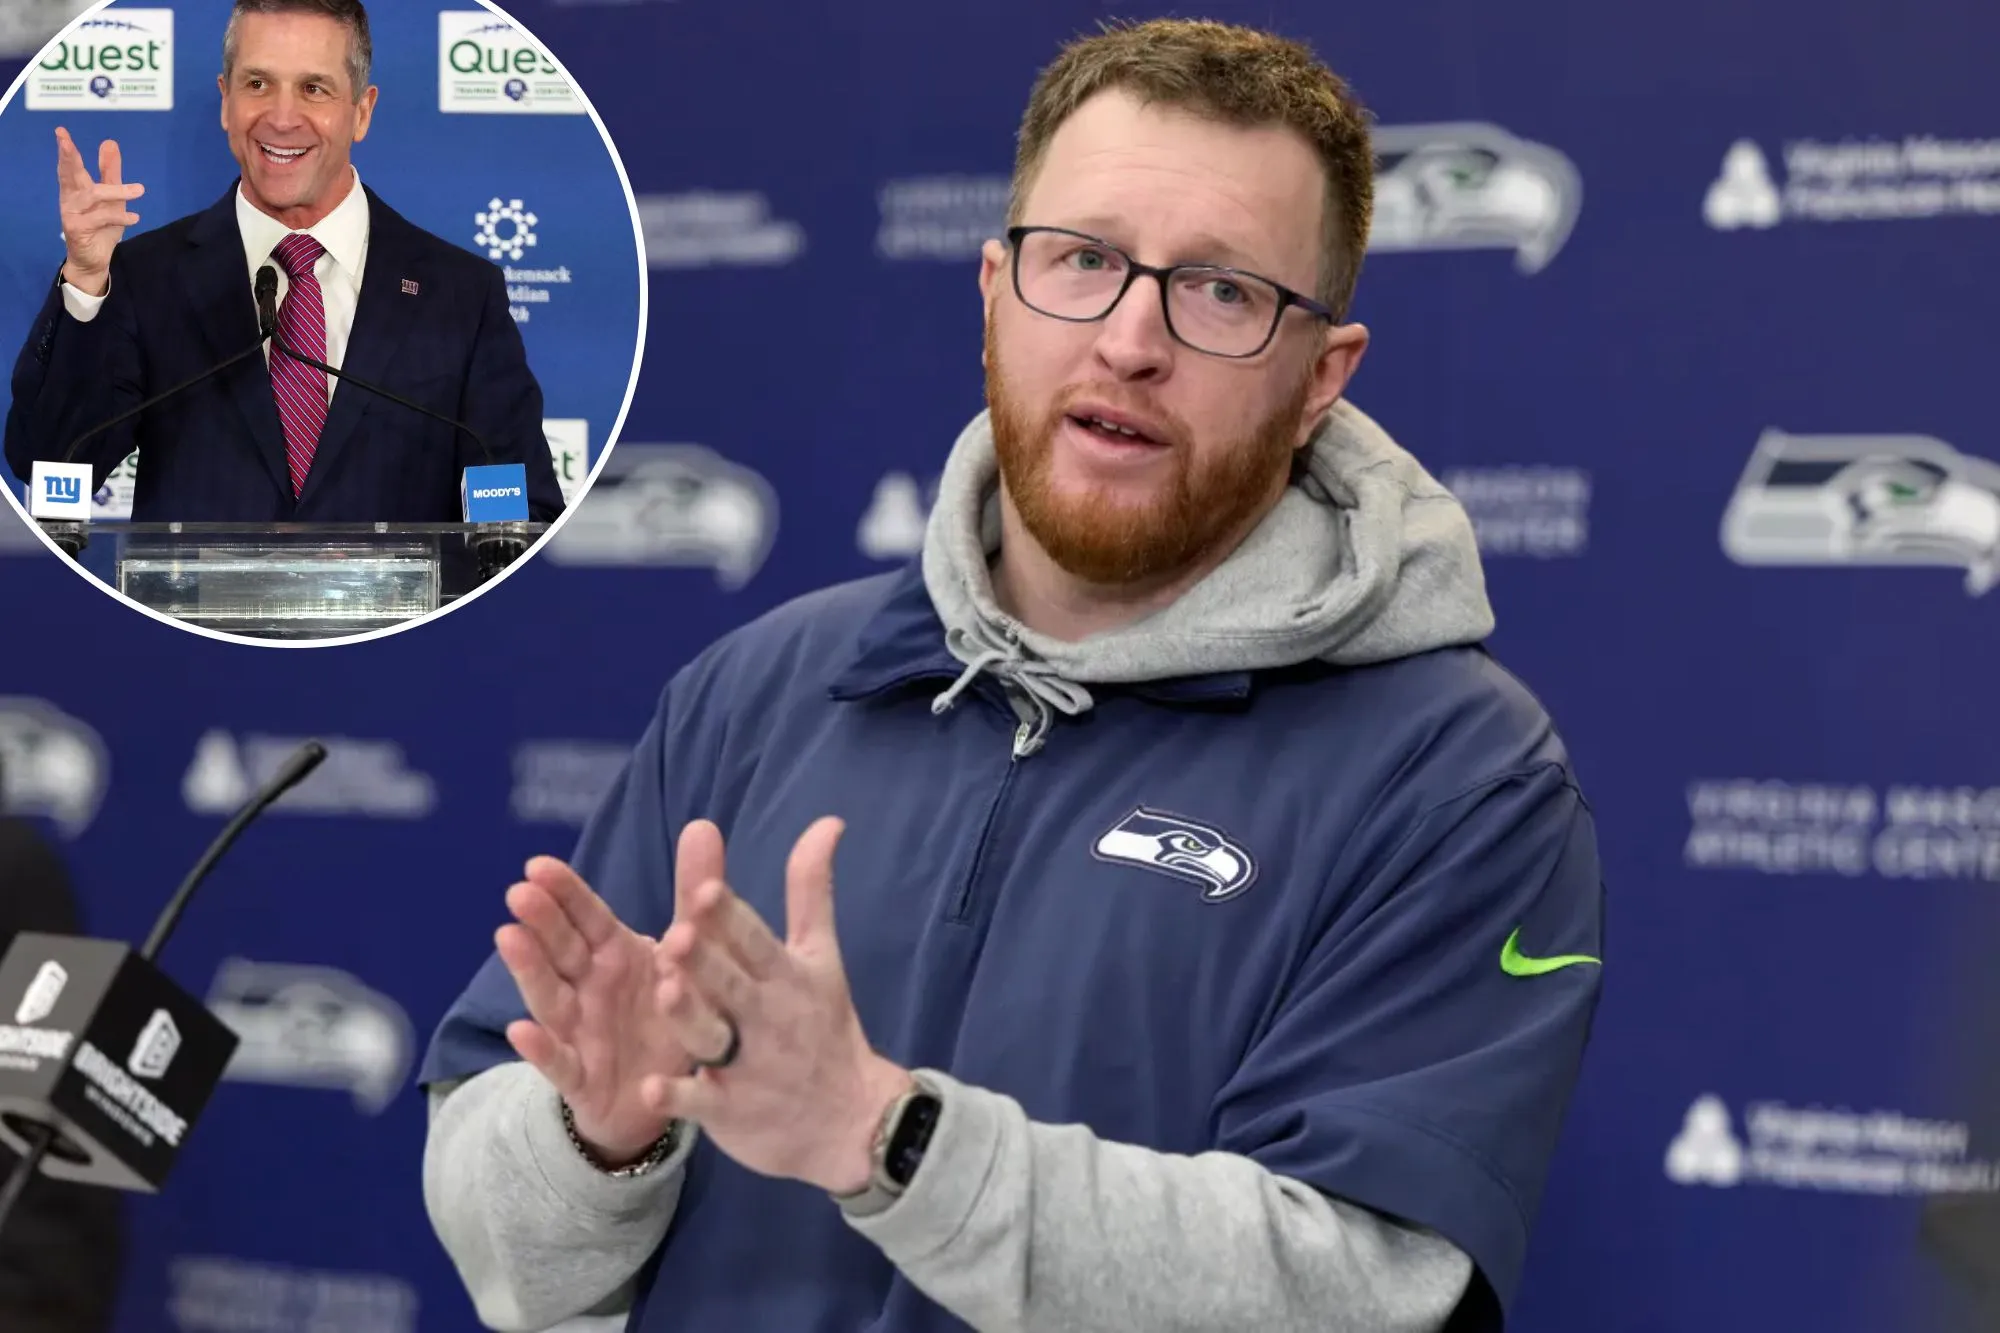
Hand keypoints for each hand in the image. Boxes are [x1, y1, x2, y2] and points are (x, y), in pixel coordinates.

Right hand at [55, 128, 143, 295]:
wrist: (94, 260)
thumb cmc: (101, 226)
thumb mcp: (111, 197)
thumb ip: (110, 172)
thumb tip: (109, 142)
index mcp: (75, 189)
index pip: (69, 166)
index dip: (66, 150)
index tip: (61, 131)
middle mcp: (70, 199)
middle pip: (69, 175)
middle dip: (68, 158)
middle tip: (66, 142)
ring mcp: (71, 214)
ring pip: (92, 195)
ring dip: (116, 191)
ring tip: (139, 190)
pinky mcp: (77, 229)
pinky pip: (100, 218)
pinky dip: (119, 216)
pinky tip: (134, 218)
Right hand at [495, 822, 732, 1164]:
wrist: (664, 1094)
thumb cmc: (668, 1011)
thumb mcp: (688, 951)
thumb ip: (695, 892)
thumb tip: (703, 824)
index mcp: (614, 954)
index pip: (586, 917)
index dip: (564, 892)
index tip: (538, 865)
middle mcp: (589, 988)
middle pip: (562, 951)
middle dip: (541, 922)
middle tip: (520, 892)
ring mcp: (579, 1032)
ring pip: (551, 998)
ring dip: (530, 970)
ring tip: (509, 938)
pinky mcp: (581, 1079)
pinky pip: (559, 1063)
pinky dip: (540, 1049)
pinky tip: (520, 1030)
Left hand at [652, 816, 912, 1195]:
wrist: (850, 1120)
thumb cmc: (824, 1026)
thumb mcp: (821, 957)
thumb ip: (811, 890)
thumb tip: (828, 821)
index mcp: (786, 976)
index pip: (756, 941)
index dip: (731, 918)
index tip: (705, 890)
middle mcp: (767, 1018)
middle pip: (732, 985)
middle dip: (707, 961)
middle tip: (677, 933)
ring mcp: (749, 1067)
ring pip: (713, 1038)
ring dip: (690, 1017)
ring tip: (666, 992)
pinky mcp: (731, 1112)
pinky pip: (702, 1103)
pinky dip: (680, 1097)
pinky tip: (650, 1088)